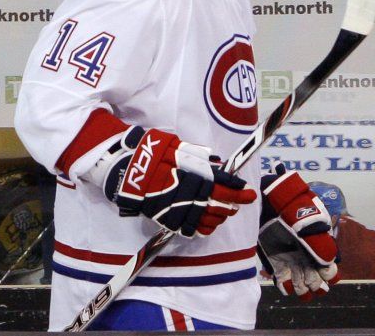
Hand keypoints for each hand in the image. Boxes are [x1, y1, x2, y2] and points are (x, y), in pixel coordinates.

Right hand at [95, 126, 255, 237]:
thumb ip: (196, 155)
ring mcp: (179, 209)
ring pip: (209, 219)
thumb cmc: (150, 153)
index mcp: (192, 174)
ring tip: (227, 210)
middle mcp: (188, 193)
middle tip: (241, 201)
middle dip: (234, 204)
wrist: (124, 169)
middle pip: (219, 204)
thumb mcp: (174, 146)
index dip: (239, 191)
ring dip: (221, 215)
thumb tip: (217, 163)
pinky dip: (205, 227)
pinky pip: (193, 229)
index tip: (250, 193)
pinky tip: (210, 221)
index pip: (223, 186)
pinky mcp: (169, 219)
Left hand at [259, 164, 338, 297]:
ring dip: (302, 289)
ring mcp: (292, 261)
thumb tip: (328, 263)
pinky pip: (285, 283)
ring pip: (302, 286)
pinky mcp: (277, 263)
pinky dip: (286, 287)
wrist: (269, 201)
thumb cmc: (292, 209)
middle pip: (317, 281)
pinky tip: (285, 283)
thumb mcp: (310, 222)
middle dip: (314, 283)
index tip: (322, 272)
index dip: (328, 275)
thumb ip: (321, 243)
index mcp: (319, 248)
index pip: (330, 271)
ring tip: (297, 282)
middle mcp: (307, 257)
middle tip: (308, 278)